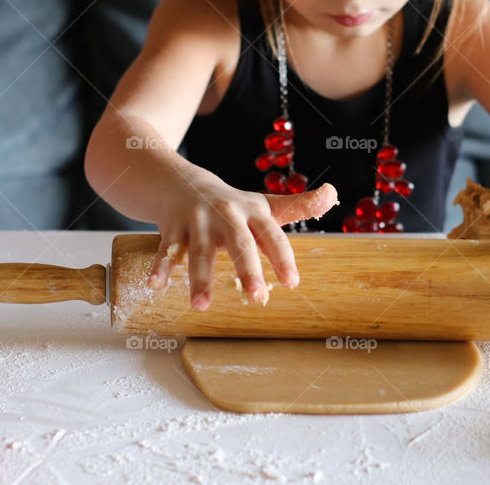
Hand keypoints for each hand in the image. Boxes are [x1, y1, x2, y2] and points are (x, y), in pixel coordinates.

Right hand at [147, 179, 337, 309]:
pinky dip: (160, 266)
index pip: (272, 235)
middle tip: (255, 298)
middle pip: (238, 243)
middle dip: (246, 269)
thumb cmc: (230, 204)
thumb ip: (298, 205)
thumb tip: (333, 194)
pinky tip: (155, 286)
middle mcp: (226, 214)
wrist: (180, 182)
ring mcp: (197, 220)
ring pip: (199, 251)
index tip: (291, 283)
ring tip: (200, 306)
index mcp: (253, 211)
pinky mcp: (171, 226)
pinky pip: (165, 249)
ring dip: (198, 278)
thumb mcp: (264, 204)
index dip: (282, 258)